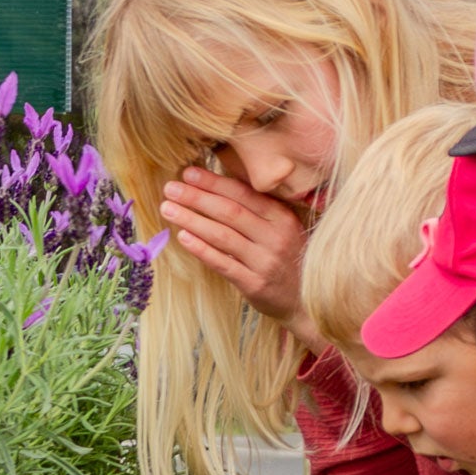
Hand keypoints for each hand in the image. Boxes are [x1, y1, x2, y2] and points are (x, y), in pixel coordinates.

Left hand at [158, 166, 310, 329]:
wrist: (307, 300)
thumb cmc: (289, 259)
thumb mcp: (284, 229)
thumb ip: (258, 209)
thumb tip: (218, 184)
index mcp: (281, 217)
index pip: (243, 193)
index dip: (213, 182)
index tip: (188, 173)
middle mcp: (275, 236)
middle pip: (230, 211)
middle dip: (197, 198)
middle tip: (170, 188)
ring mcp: (265, 261)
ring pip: (223, 236)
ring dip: (192, 220)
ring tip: (168, 209)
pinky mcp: (255, 284)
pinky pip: (224, 263)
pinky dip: (202, 249)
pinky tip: (183, 238)